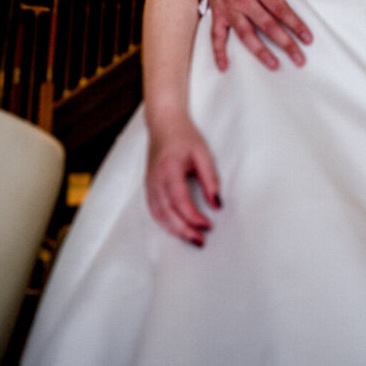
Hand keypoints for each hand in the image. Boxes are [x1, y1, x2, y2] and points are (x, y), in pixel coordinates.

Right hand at [145, 116, 220, 245]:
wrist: (164, 124)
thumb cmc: (184, 136)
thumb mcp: (203, 154)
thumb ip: (210, 179)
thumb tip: (217, 204)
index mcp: (169, 169)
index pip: (180, 200)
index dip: (193, 216)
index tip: (208, 225)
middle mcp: (155, 179)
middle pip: (167, 212)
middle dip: (184, 230)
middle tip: (200, 240)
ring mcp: (149, 184)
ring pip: (158, 215)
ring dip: (174, 230)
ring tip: (191, 238)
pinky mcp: (148, 187)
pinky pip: (154, 210)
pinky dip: (164, 223)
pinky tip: (177, 229)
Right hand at [207, 0, 311, 70]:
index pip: (281, 9)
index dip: (295, 25)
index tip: (307, 39)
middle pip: (267, 25)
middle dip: (285, 43)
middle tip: (299, 59)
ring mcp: (229, 8)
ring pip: (245, 34)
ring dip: (260, 52)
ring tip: (274, 65)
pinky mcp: (218, 14)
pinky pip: (216, 35)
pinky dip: (218, 52)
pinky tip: (224, 66)